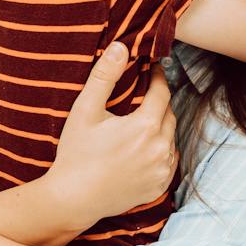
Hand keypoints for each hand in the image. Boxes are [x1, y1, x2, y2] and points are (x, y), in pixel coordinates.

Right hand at [46, 42, 177, 220]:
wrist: (74, 198)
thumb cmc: (76, 153)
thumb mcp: (85, 110)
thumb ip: (105, 76)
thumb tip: (121, 47)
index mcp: (144, 126)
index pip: (162, 93)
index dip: (158, 78)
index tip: (152, 69)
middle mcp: (160, 148)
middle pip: (169, 114)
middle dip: (159, 102)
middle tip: (145, 95)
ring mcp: (161, 170)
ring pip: (171, 138)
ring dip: (161, 127)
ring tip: (142, 122)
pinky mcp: (158, 186)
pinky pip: (169, 161)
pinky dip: (161, 151)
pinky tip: (144, 148)